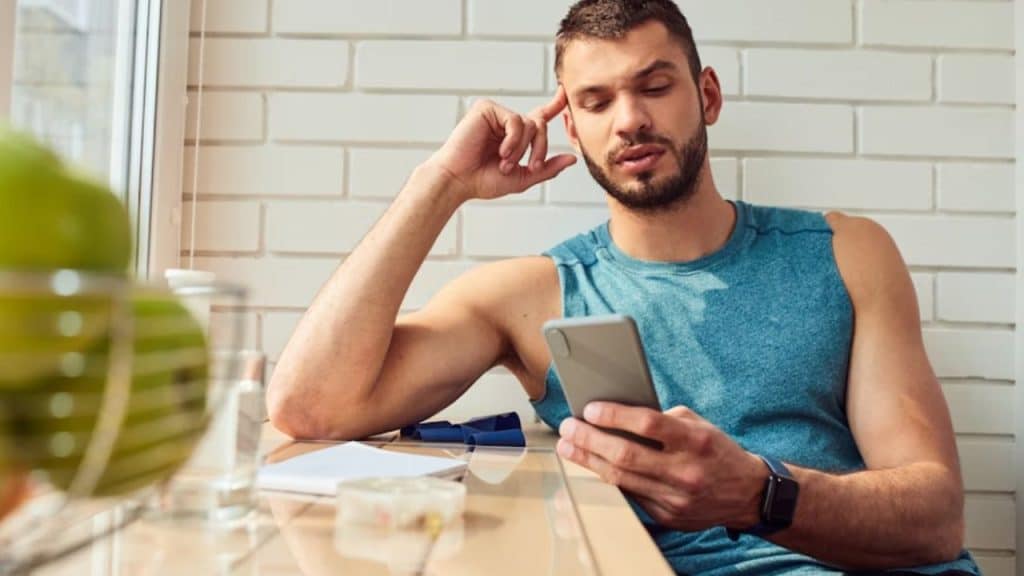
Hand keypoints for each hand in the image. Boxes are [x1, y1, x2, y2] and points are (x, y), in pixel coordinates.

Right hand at [426, 86, 576, 201]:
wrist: (458, 181)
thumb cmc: (483, 181)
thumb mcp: (522, 178)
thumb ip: (547, 168)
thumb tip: (572, 159)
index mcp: (514, 135)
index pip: (539, 117)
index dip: (554, 105)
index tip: (565, 93)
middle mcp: (506, 122)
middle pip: (540, 124)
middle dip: (540, 148)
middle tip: (530, 167)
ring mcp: (496, 114)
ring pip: (529, 123)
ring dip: (523, 148)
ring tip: (505, 162)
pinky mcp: (487, 108)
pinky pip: (516, 120)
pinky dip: (513, 140)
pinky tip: (501, 152)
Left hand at [557, 403, 766, 531]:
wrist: (747, 493)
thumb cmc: (715, 450)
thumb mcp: (697, 424)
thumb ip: (662, 418)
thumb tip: (617, 415)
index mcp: (695, 440)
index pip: (647, 424)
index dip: (615, 416)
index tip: (590, 409)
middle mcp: (686, 470)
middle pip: (626, 455)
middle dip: (590, 440)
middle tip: (568, 428)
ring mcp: (676, 498)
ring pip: (621, 478)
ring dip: (588, 461)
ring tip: (569, 446)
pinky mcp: (668, 516)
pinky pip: (629, 494)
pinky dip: (608, 478)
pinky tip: (592, 466)